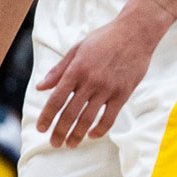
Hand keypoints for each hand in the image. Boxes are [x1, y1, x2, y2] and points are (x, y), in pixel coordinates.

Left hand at [34, 0, 168, 148]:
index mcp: (76, 69)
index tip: (41, 128)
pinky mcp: (123, 93)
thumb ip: (58, 70)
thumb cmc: (105, 38)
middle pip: (69, 113)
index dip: (47, 117)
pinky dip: (100, 129)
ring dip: (77, 135)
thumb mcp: (77, 49)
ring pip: (88, 118)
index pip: (56, 99)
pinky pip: (109, 117)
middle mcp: (90, 81)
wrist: (136, 32)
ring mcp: (107, 88)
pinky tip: (93, 135)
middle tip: (54, 143)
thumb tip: (40, 87)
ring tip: (70, 144)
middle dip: (59, 132)